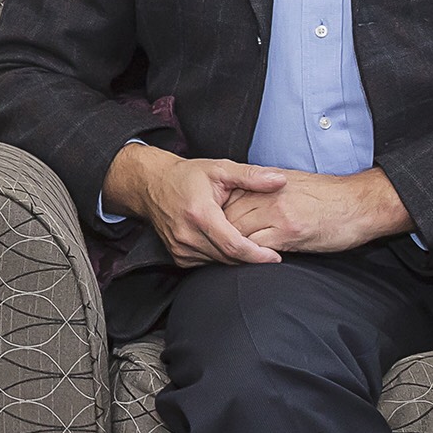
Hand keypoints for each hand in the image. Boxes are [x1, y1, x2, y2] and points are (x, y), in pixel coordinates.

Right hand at [101, 143, 288, 266]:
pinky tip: (226, 244)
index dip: (257, 255)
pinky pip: (207, 264)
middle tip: (268, 250)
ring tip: (249, 245)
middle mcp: (187, 234)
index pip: (234, 246)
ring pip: (218, 263)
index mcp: (200, 213)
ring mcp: (180, 248)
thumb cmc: (187, 176)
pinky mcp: (178, 256)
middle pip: (228, 258)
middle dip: (250, 257)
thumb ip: (251, 176)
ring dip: (236, 258)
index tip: (275, 256)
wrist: (153, 184)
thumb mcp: (220, 168)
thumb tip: (279, 180)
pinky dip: (220, 258)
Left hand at [222, 167, 411, 254]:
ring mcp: (277, 213)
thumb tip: (251, 206)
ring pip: (239, 231)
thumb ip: (270, 194)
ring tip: (222, 259)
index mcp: (268, 184)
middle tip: (208, 248)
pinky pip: (258, 246)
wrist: (359, 202)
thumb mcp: (295, 186)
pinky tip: (245, 264)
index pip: (231, 198)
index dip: (218, 215)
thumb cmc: (331, 197)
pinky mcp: (289, 232)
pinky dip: (249, 256)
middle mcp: (268, 196)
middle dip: (217, 233)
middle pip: (229, 215)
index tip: (210, 228)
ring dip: (230, 247)